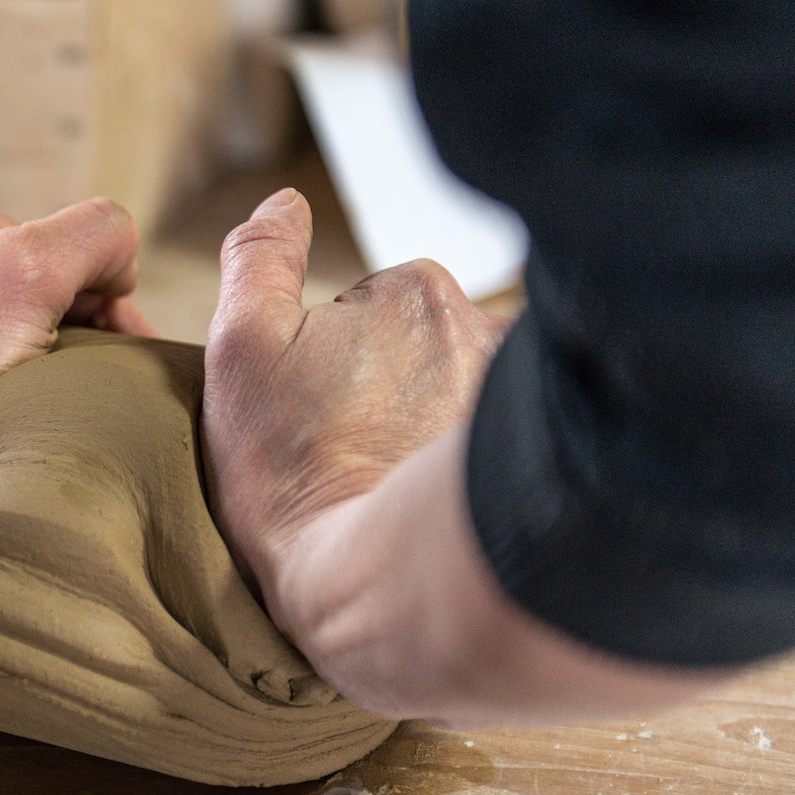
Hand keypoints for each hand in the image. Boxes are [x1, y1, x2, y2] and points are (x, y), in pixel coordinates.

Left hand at [0, 192, 152, 491]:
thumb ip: (91, 238)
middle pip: (34, 291)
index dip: (109, 309)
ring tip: (4, 422)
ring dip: (10, 369)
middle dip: (58, 337)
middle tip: (57, 401)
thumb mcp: (22, 276)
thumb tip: (115, 268)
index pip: (79, 250)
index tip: (112, 367)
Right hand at [201, 189, 708, 724]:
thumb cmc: (293, 476)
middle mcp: (484, 321)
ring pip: (470, 393)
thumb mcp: (240, 356)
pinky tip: (452, 508)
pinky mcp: (554, 451)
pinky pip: (517, 441)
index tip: (319, 423)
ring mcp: (526, 388)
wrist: (378, 591)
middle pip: (430, 346)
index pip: (370, 310)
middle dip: (398, 389)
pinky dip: (487, 465)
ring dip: (443, 427)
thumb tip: (282, 202)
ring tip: (406, 493)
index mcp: (411, 287)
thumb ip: (258, 261)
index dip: (333, 365)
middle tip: (362, 461)